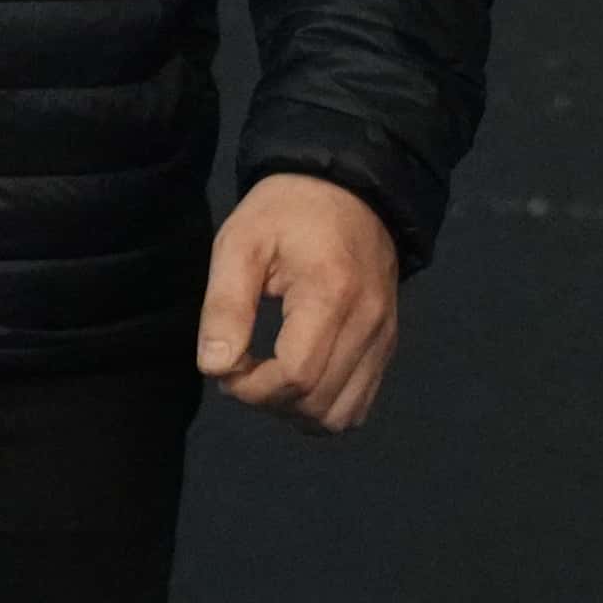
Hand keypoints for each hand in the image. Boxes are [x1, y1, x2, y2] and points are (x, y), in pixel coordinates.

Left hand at [195, 172, 403, 432]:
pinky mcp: (387, 343)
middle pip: (317, 402)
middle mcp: (368, 323)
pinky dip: (324, 406)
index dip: (251, 387)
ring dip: (297, 410)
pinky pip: (359, 404)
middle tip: (243, 367)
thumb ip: (225, 305)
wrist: (349, 187)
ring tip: (271, 376)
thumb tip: (214, 367)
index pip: (295, 376)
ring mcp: (383, 336)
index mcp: (330, 295)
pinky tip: (300, 379)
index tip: (227, 364)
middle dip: (268, 400)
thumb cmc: (287, 212)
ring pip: (341, 415)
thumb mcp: (241, 243)